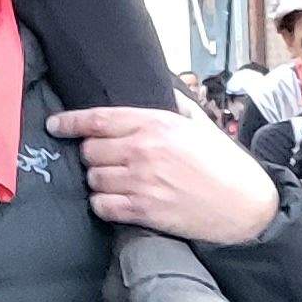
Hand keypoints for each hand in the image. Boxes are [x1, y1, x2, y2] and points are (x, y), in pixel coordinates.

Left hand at [48, 106, 279, 245]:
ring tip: (114, 181)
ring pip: (93, 179)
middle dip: (92, 155)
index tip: (55, 126)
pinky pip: (102, 206)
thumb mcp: (201, 125)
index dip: (69, 122)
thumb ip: (176, 106)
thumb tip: (160, 90)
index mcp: (156, 124)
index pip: (97, 119)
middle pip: (90, 150)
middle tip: (105, 160)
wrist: (245, 205)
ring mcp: (142, 182)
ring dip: (98, 180)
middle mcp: (143, 150)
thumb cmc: (225, 164)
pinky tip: (115, 201)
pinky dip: (102, 204)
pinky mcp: (143, 211)